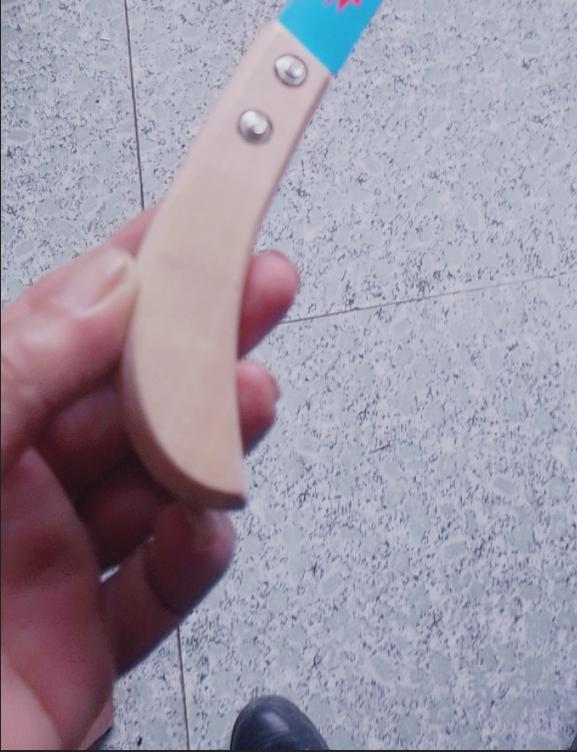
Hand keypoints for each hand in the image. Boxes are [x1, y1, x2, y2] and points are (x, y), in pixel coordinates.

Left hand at [1, 210, 297, 750]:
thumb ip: (20, 371)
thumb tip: (106, 292)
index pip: (58, 322)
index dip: (135, 260)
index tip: (201, 214)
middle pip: (120, 395)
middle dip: (197, 338)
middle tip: (259, 288)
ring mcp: (39, 573)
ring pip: (152, 484)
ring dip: (210, 441)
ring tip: (251, 401)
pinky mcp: (78, 655)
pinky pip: (157, 592)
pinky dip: (195, 556)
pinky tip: (206, 523)